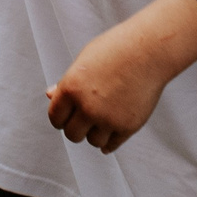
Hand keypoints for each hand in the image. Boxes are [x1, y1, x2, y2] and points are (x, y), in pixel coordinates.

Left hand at [45, 26, 173, 152]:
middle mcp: (87, 107)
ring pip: (93, 141)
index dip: (60, 118)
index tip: (66, 116)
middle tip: (83, 120)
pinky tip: (109, 134)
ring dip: (95, 133)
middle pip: (72, 135)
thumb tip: (49, 95)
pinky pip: (112, 145)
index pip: (55, 118)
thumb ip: (66, 83)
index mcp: (71, 88)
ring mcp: (108, 119)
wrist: (148, 51)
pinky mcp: (128, 126)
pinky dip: (109, 142)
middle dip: (76, 128)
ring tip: (101, 120)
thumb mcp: (83, 62)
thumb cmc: (114, 51)